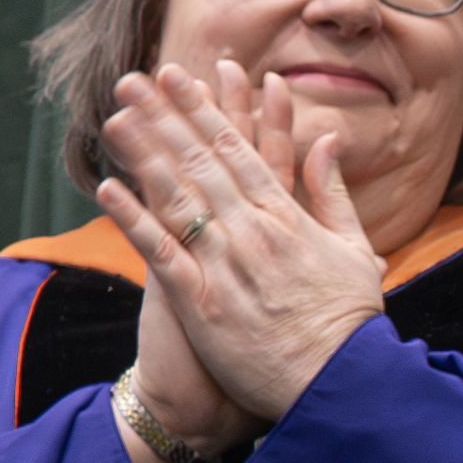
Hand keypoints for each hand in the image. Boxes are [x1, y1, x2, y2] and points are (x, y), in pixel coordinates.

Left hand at [94, 57, 386, 450]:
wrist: (340, 386)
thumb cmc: (349, 321)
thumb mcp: (355, 248)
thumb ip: (332, 192)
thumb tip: (326, 139)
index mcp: (288, 217)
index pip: (238, 150)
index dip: (205, 110)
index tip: (180, 77)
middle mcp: (254, 231)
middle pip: (201, 163)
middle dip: (165, 117)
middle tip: (133, 79)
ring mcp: (226, 264)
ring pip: (178, 196)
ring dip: (143, 153)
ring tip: (114, 116)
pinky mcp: (203, 301)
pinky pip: (160, 252)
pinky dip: (133, 218)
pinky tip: (107, 188)